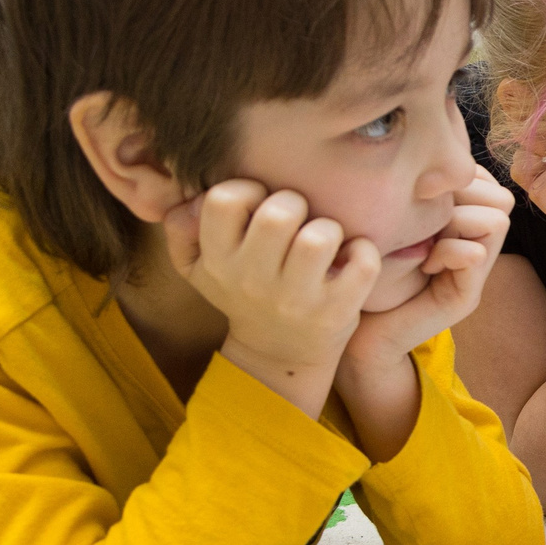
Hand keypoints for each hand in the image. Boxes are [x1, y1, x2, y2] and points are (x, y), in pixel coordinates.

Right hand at [166, 180, 376, 415]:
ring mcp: (297, 299)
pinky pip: (362, 263)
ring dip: (329, 229)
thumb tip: (193, 199)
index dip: (247, 190)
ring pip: (320, 237)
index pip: (223, 200)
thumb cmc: (243, 291)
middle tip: (297, 221)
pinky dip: (363, 252)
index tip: (259, 206)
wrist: (279, 354)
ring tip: (324, 242)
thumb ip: (182, 227)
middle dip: (294, 203)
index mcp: (219, 261)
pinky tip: (350, 259)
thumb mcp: (199, 266)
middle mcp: (253, 281)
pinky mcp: (336, 311)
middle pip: (278, 214)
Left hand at [344, 164, 514, 367]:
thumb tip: (431, 161)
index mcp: (462, 223)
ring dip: (458, 221)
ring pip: (497, 220)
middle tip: (426, 217)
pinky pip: (476, 255)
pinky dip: (449, 251)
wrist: (359, 329)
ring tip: (427, 239)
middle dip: (462, 197)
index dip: (457, 178)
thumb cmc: (368, 268)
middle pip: (499, 197)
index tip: (421, 196)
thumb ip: (419, 195)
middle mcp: (477, 246)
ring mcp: (476, 273)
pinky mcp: (467, 297)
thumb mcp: (393, 221)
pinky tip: (424, 262)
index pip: (485, 181)